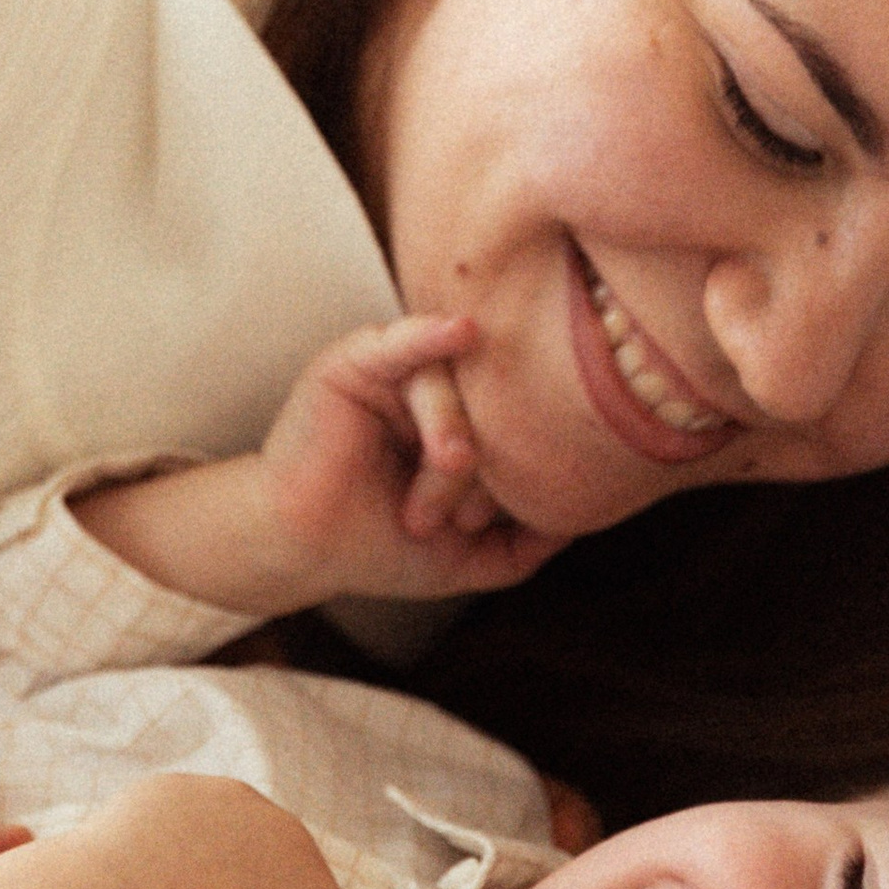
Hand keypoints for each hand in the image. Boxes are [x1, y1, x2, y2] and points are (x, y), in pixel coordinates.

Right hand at [76, 315, 568, 614]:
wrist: (305, 552)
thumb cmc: (380, 545)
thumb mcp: (468, 556)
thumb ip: (525, 544)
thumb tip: (583, 522)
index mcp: (468, 420)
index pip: (521, 424)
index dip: (516, 476)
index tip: (480, 528)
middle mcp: (437, 386)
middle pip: (493, 405)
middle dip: (483, 473)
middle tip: (457, 522)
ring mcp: (397, 370)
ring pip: (453, 388)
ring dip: (448, 446)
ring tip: (426, 503)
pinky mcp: (355, 361)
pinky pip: (402, 342)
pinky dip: (431, 336)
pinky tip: (461, 332)